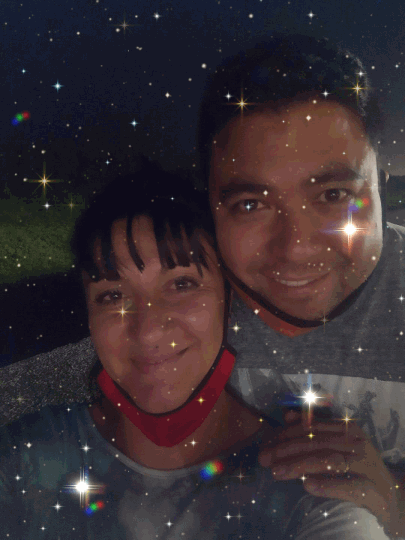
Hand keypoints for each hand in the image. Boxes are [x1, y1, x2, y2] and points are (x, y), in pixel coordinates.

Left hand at [259, 409, 400, 533]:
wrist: (394, 496)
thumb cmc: (359, 468)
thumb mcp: (339, 446)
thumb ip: (314, 431)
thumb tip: (287, 416)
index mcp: (348, 429)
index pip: (311, 428)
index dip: (286, 435)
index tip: (266, 444)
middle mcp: (357, 443)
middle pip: (316, 443)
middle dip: (286, 450)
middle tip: (264, 458)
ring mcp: (366, 465)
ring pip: (328, 461)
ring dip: (299, 466)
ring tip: (277, 472)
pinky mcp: (373, 490)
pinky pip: (348, 486)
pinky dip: (327, 485)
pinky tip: (308, 486)